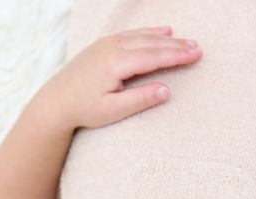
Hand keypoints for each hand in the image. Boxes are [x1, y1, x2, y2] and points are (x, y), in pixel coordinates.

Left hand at [43, 26, 201, 129]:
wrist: (57, 101)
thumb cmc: (84, 109)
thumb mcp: (114, 110)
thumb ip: (141, 99)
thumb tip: (166, 90)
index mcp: (116, 63)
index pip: (154, 56)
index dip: (177, 56)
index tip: (197, 55)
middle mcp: (112, 48)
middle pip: (151, 43)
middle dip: (177, 45)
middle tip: (199, 47)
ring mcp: (108, 43)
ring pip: (143, 36)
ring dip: (166, 38)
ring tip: (186, 40)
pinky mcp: (105, 45)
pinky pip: (132, 34)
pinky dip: (150, 32)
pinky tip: (162, 31)